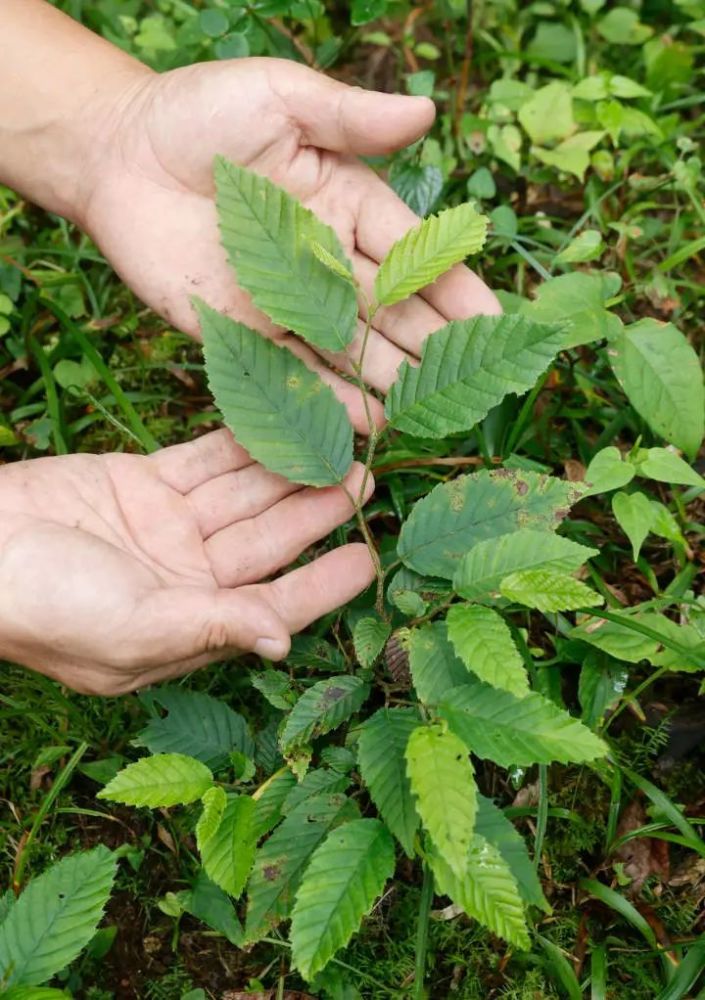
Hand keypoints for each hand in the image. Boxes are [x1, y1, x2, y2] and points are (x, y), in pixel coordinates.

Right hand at [0, 431, 373, 694]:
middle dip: (316, 512)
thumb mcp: (129, 630)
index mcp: (189, 625)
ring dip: (289, 469)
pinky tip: (282, 421)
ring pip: (245, 494)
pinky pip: (207, 459)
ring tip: (341, 441)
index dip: (323, 583)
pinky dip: (242, 440)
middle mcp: (188, 578)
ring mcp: (169, 528)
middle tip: (365, 478)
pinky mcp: (146, 484)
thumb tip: (282, 644)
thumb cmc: (40, 606)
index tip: (369, 558)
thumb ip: (211, 628)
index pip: (274, 605)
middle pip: (268, 542)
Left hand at [81, 58, 500, 430]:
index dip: (453, 286)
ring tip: (428, 412)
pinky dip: (327, 398)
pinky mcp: (244, 332)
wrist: (116, 153)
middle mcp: (326, 261)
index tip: (492, 320)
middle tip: (472, 381)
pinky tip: (364, 422)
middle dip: (432, 345)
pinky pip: (293, 371)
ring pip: (350, 348)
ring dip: (388, 380)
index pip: (413, 253)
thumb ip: (350, 116)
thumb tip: (427, 111)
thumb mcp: (280, 97)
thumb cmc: (199, 113)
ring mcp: (287, 302)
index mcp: (348, 204)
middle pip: (391, 310)